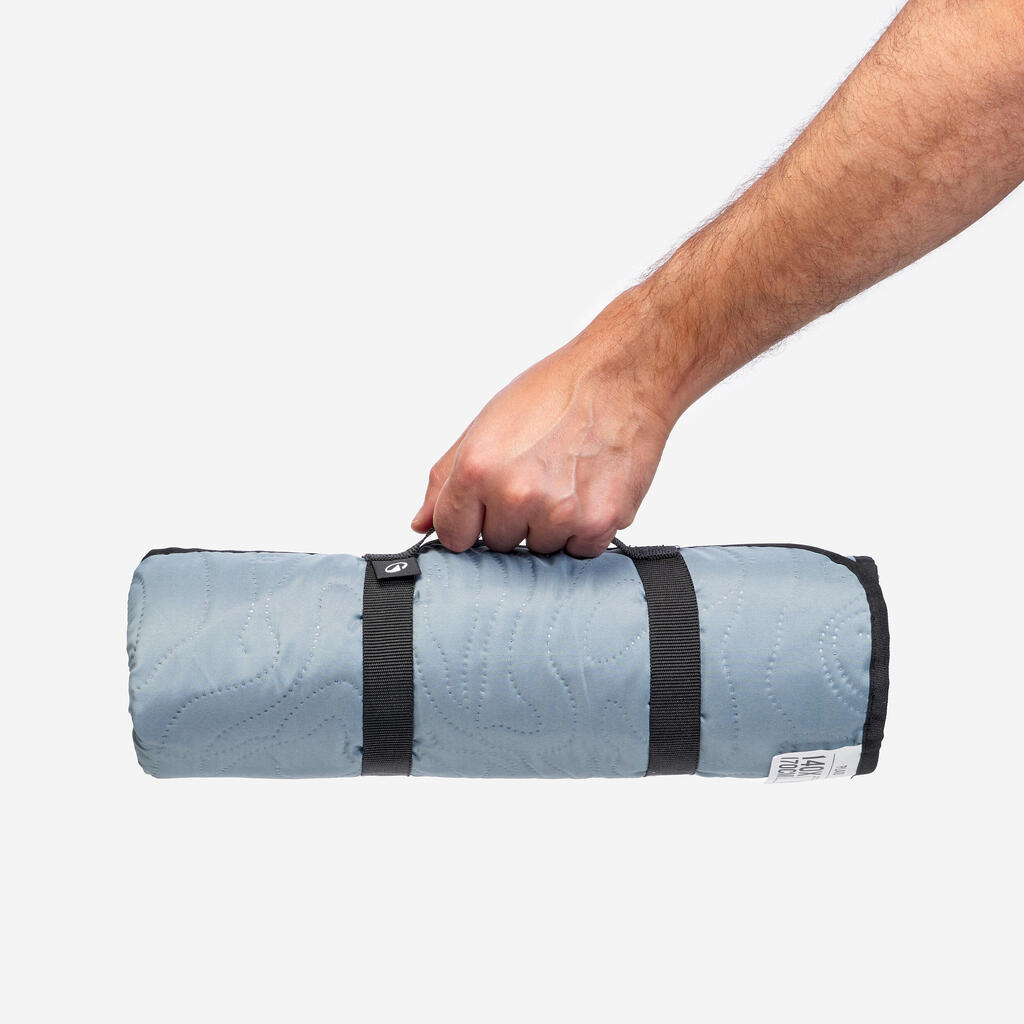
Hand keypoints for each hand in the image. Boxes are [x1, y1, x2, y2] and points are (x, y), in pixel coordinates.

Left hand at [411, 285, 678, 556]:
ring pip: (540, 549)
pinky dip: (584, 529)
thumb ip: (446, 477)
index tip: (484, 510)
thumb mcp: (487, 424)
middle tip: (538, 478)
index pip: (453, 534)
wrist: (624, 376)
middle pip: (498, 544)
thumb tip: (422, 521)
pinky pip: (579, 551)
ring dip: (550, 526)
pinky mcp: (598, 523)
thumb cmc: (558, 391)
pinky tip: (589, 490)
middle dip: (512, 520)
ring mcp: (557, 513)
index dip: (469, 522)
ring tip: (567, 480)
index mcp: (478, 469)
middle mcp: (515, 495)